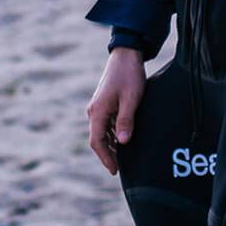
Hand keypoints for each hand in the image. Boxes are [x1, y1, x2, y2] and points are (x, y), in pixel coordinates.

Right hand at [86, 47, 145, 174]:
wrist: (126, 55)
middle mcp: (94, 111)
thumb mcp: (131, 99)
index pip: (97, 141)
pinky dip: (112, 136)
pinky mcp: (105, 104)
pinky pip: (106, 125)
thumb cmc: (130, 76)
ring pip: (101, 133)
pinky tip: (123, 141)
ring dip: (110, 146)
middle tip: (118, 169)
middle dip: (107, 155)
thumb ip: (126, 120)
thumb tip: (123, 142)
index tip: (114, 170)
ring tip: (123, 159)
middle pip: (97, 139)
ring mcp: (98, 107)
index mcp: (97, 111)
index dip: (105, 158)